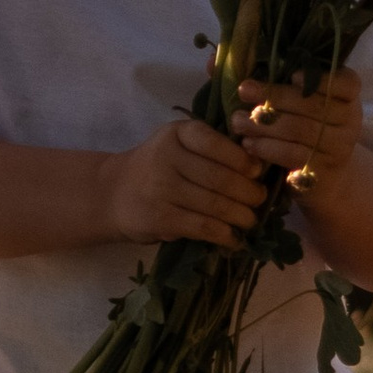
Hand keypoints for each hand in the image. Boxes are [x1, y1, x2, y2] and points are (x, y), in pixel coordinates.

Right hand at [103, 114, 266, 248]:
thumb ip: (210, 149)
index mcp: (176, 133)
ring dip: (241, 216)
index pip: (216, 143)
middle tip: (260, 200)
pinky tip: (234, 239)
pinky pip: (202, 226)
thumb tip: (259, 167)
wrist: (112, 193)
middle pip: (221, 177)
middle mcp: (167, 157)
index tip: (257, 172)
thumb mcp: (177, 145)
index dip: (243, 160)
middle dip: (248, 192)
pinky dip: (224, 235)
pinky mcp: (160, 217)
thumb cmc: (157, 167)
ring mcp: (161, 188)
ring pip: (215, 204)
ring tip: (250, 220)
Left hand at [235, 70, 363, 189]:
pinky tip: (248, 146)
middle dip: (275, 96)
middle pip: (313, 105)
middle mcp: (349, 119)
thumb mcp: (288, 100)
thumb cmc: (299, 126)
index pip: (347, 82)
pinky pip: (294, 158)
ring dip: (265, 126)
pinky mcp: (324, 172)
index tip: (293, 75)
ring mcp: (339, 147)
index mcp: (346, 94)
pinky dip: (268, 149)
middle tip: (243, 91)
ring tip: (238, 122)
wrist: (322, 176)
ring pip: (301, 132)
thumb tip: (213, 60)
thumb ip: (258, 76)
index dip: (323, 79)